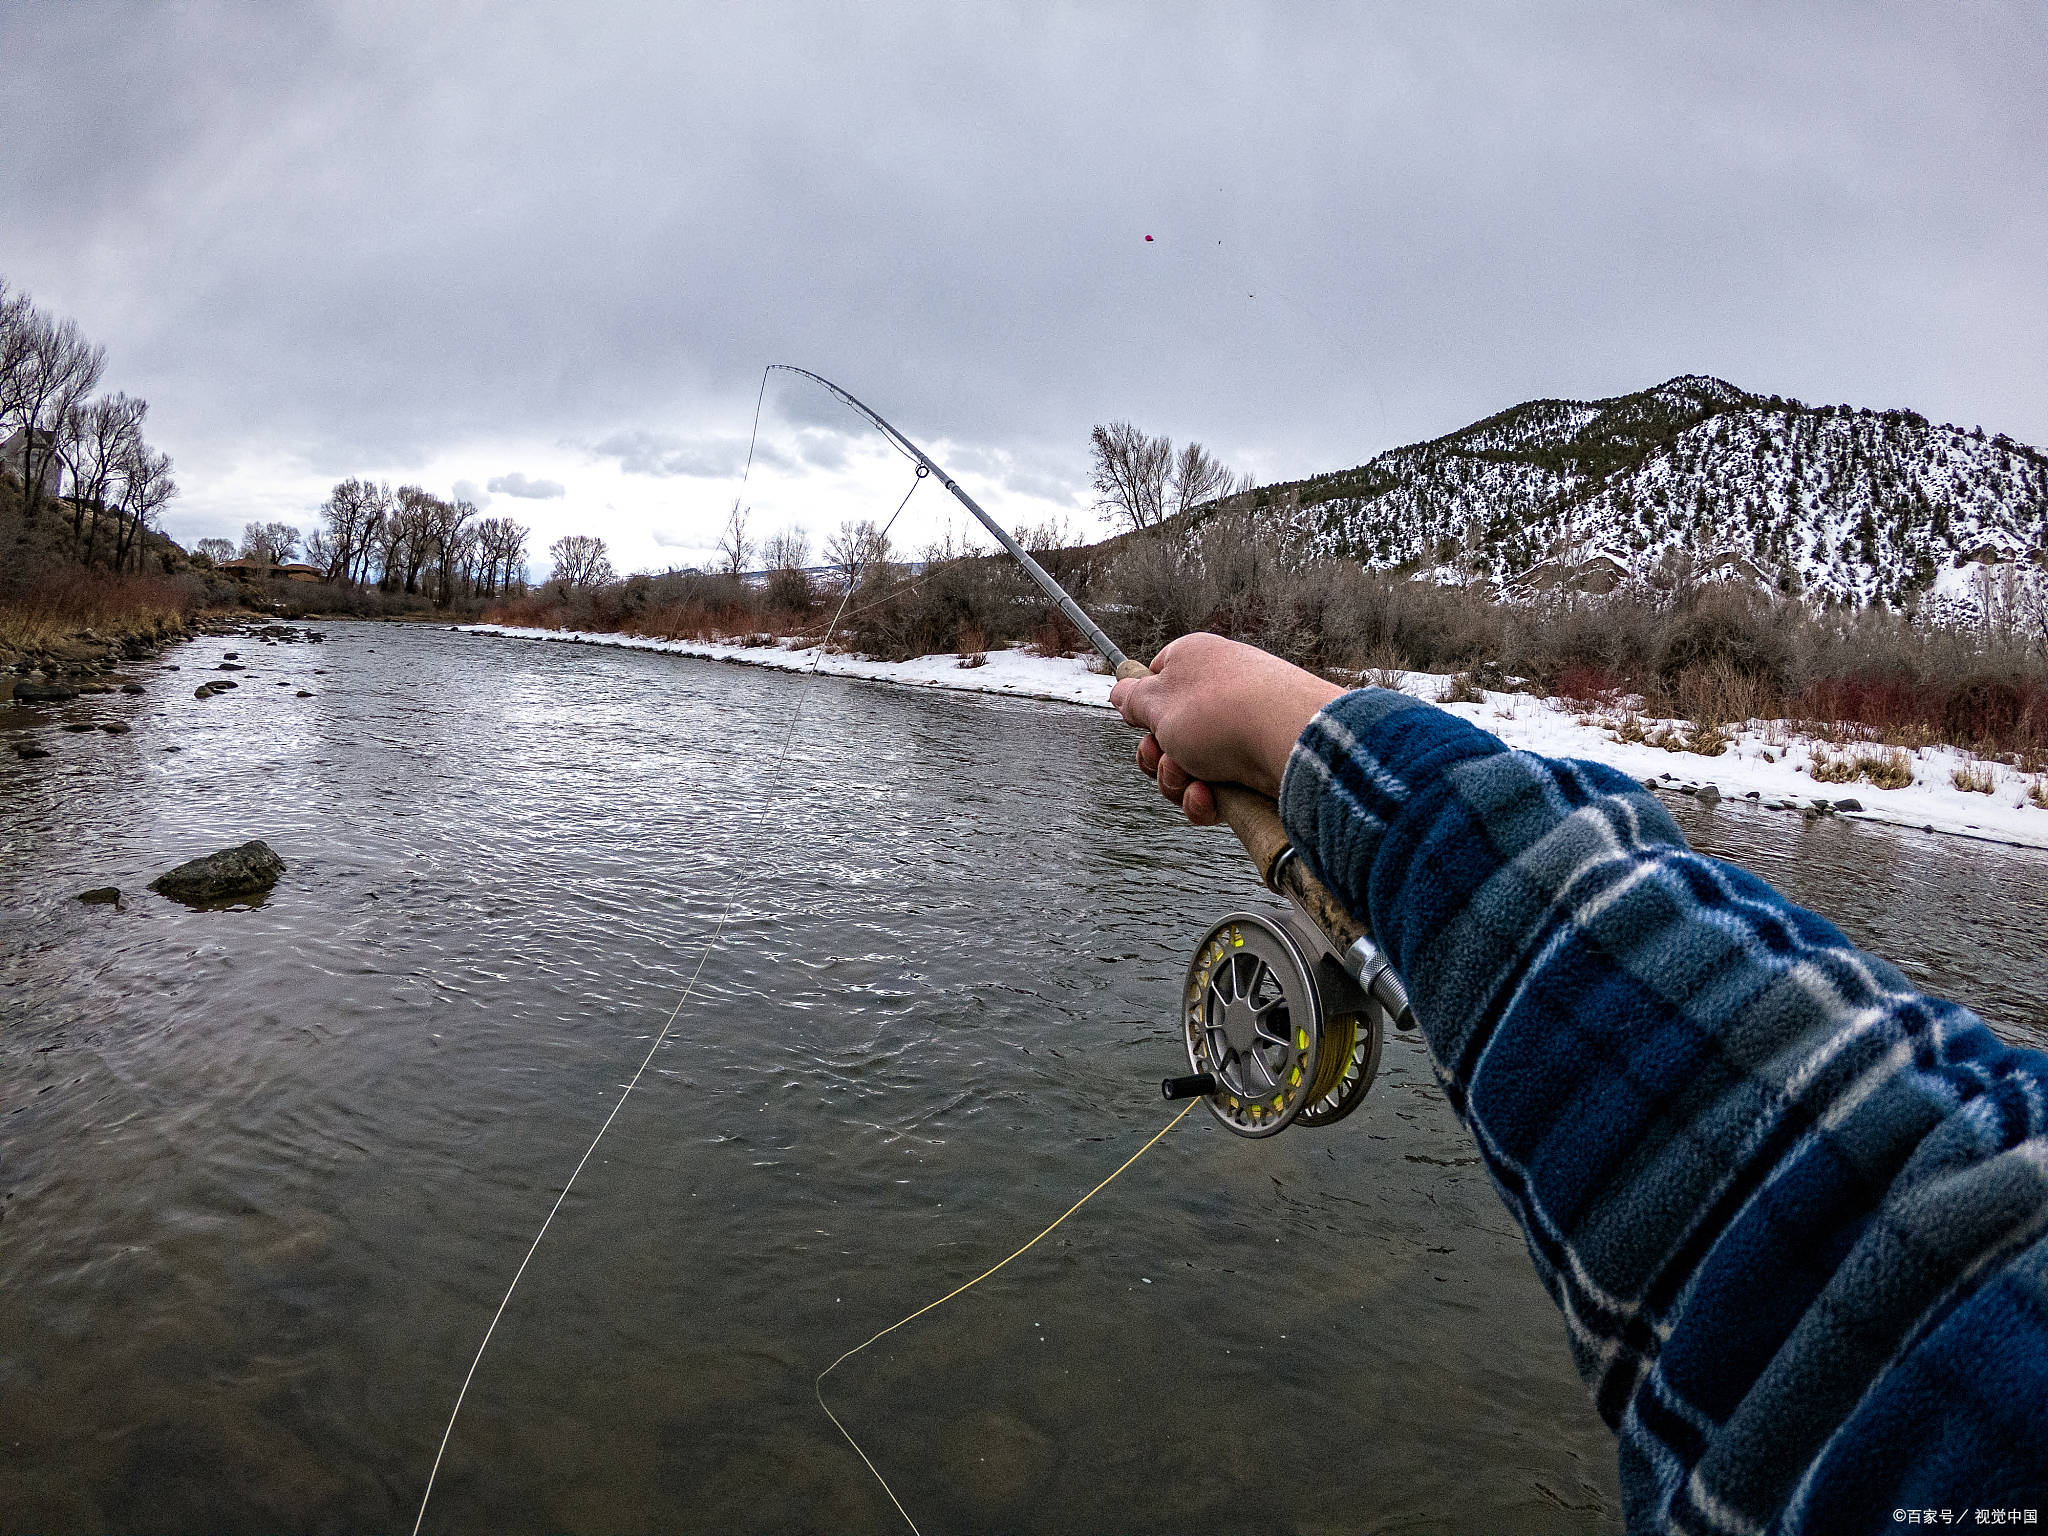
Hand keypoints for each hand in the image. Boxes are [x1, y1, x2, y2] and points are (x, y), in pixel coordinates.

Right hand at [1109, 633, 1343, 824]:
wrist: (1291, 741)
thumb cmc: (1220, 711)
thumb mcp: (1157, 701)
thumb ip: (1131, 699)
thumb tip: (1119, 691)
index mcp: (1195, 662)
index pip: (1157, 680)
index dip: (1144, 707)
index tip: (1139, 723)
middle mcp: (1218, 693)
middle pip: (1167, 734)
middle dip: (1157, 756)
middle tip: (1164, 756)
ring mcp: (1240, 732)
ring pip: (1188, 768)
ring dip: (1177, 782)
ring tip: (1194, 780)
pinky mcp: (1256, 768)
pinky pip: (1215, 791)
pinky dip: (1206, 801)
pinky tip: (1211, 798)